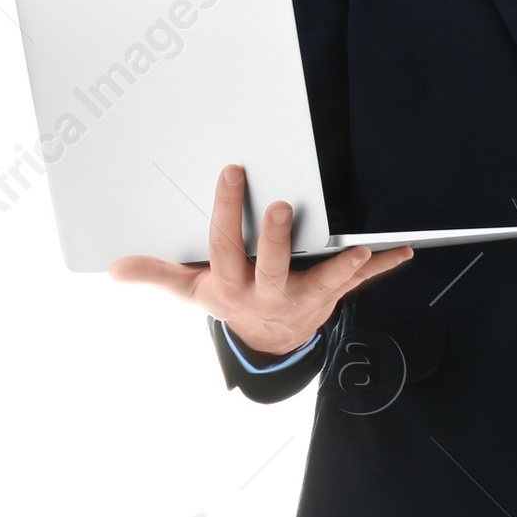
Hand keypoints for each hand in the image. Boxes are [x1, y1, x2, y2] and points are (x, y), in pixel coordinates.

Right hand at [109, 164, 411, 353]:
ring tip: (357, 250)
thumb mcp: (191, 291)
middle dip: (274, 239)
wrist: (266, 343)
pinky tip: (401, 250)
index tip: (231, 174)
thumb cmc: (229, 300)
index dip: (225, 212)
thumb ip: (157, 273)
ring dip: (340, 267)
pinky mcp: (328, 300)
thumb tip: (115, 268)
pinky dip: (380, 265)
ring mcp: (300, 300)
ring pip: (321, 282)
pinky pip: (355, 283)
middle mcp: (265, 294)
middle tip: (280, 208)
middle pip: (269, 266)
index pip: (223, 246)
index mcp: (229, 285)